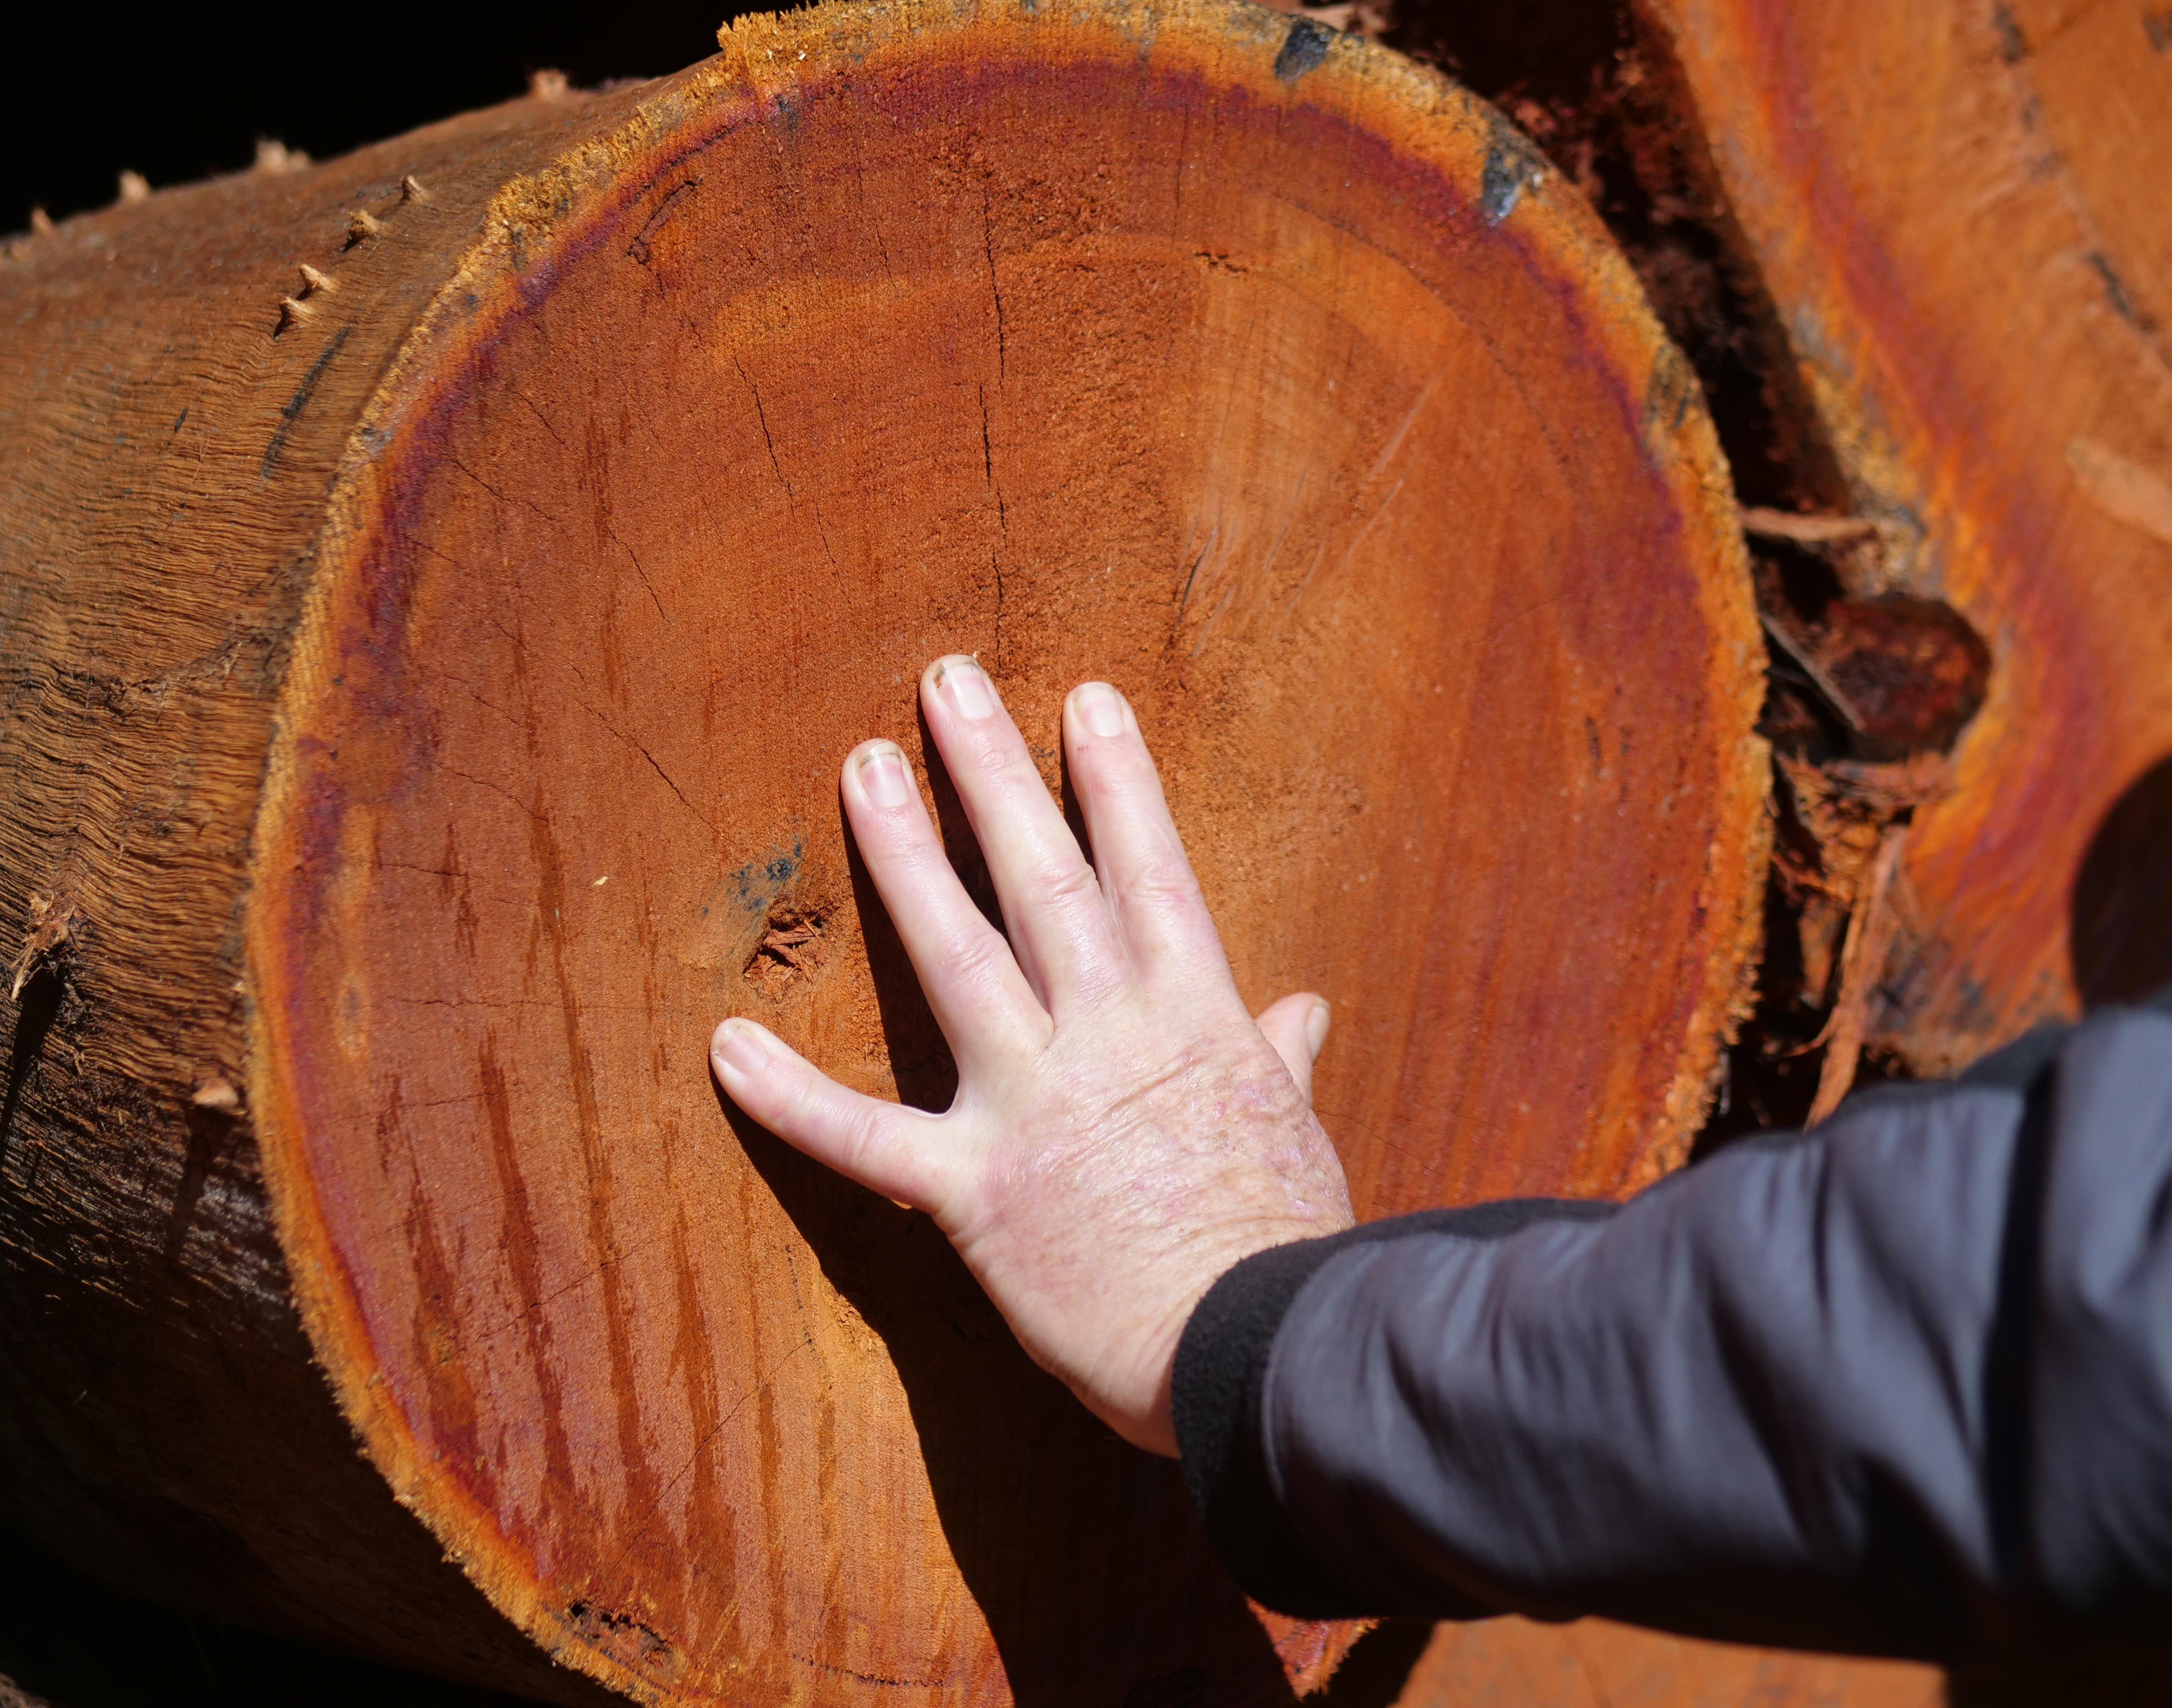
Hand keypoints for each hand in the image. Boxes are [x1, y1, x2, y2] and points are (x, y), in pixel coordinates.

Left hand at [710, 656, 1353, 1454]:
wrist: (1255, 1347)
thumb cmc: (1283, 1243)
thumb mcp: (1298, 1132)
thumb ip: (1284, 1058)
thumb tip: (1306, 1008)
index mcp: (1194, 1017)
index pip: (1149, 870)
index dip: (1116, 781)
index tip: (1083, 701)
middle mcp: (1107, 1035)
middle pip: (1044, 878)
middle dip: (992, 774)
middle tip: (945, 684)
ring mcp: (1033, 1102)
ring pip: (958, 954)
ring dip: (908, 857)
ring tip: (863, 769)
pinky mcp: (973, 1189)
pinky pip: (864, 1138)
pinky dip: (790, 1095)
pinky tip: (724, 1044)